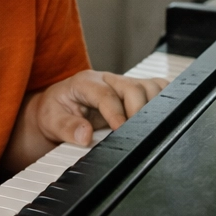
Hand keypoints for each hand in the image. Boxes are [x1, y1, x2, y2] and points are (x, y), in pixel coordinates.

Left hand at [30, 70, 167, 145]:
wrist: (58, 109)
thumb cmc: (55, 113)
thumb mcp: (51, 121)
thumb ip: (66, 127)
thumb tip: (84, 135)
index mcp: (85, 83)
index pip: (105, 94)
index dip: (115, 112)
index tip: (121, 129)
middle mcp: (107, 80)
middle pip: (132, 87)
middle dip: (138, 110)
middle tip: (136, 134)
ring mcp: (123, 84)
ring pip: (149, 87)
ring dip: (153, 107)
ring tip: (147, 129)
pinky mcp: (135, 91)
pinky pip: (157, 89)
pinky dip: (164, 101)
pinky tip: (161, 117)